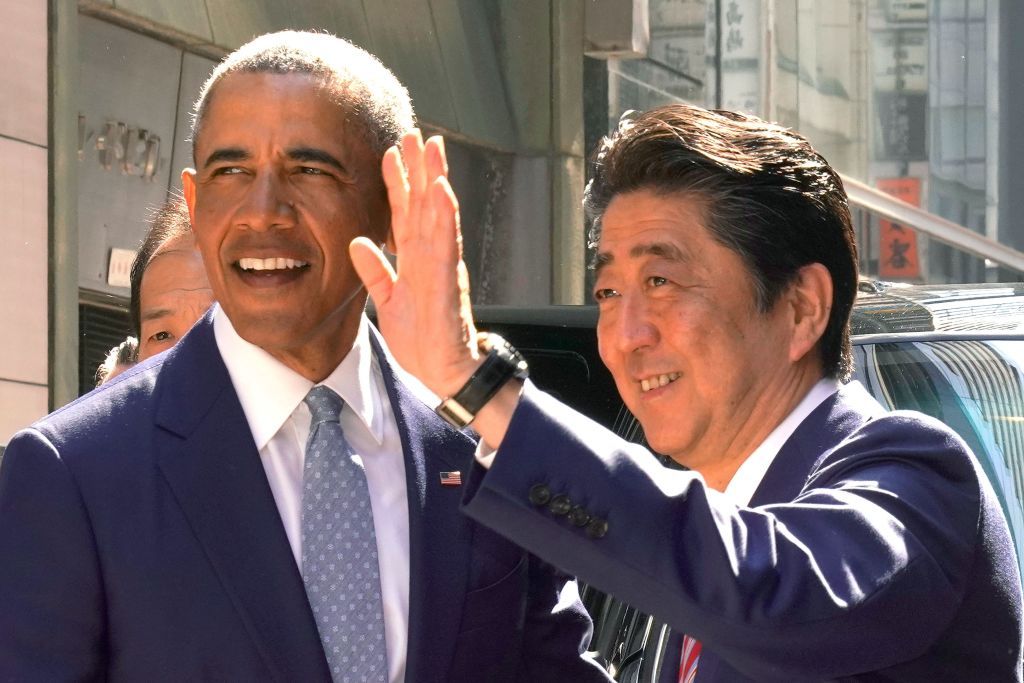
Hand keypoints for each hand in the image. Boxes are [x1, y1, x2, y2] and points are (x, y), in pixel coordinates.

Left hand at [350, 130, 480, 396]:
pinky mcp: (448, 281)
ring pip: (440, 214)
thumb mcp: (388, 301)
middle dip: (420, 168)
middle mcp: (431, 256)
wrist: (443, 372)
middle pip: (425, 203)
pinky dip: (445, 216)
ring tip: (433, 149)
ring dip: (436, 179)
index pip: (405, 213)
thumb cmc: (422, 339)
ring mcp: (442, 266)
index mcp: (415, 259)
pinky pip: (447, 244)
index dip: (398, 182)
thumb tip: (358, 243)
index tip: (391, 151)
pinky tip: (443, 191)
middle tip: (416, 133)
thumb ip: (375, 271)